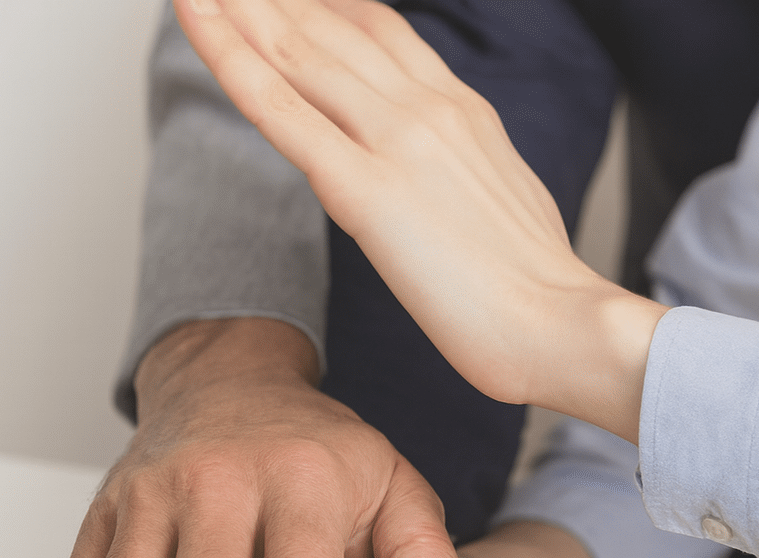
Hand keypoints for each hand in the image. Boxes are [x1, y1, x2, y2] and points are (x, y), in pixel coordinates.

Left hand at [174, 0, 666, 440]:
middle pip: (331, 28)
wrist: (563, 325)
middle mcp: (429, 109)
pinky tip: (195, 12)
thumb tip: (442, 185)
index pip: (382, 32)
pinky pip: (278, 109)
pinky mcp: (363, 190)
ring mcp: (394, 142)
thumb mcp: (510, 201)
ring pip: (297, 52)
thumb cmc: (543, 290)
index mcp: (465, 112)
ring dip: (240, 5)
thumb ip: (467, 174)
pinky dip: (227, 55)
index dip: (328, 3)